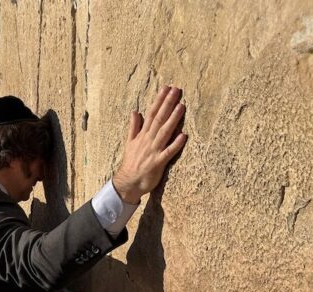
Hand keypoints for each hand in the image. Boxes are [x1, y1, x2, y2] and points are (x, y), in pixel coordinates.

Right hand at [112, 85, 186, 203]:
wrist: (128, 182)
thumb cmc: (131, 163)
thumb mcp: (130, 142)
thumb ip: (134, 127)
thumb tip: (134, 111)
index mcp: (142, 135)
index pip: (151, 113)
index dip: (159, 100)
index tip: (166, 88)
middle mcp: (148, 140)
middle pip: (159, 119)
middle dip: (167, 104)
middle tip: (176, 90)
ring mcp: (153, 151)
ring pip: (164, 132)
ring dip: (173, 119)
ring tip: (182, 106)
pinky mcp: (158, 163)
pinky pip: (168, 152)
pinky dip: (175, 144)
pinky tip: (184, 136)